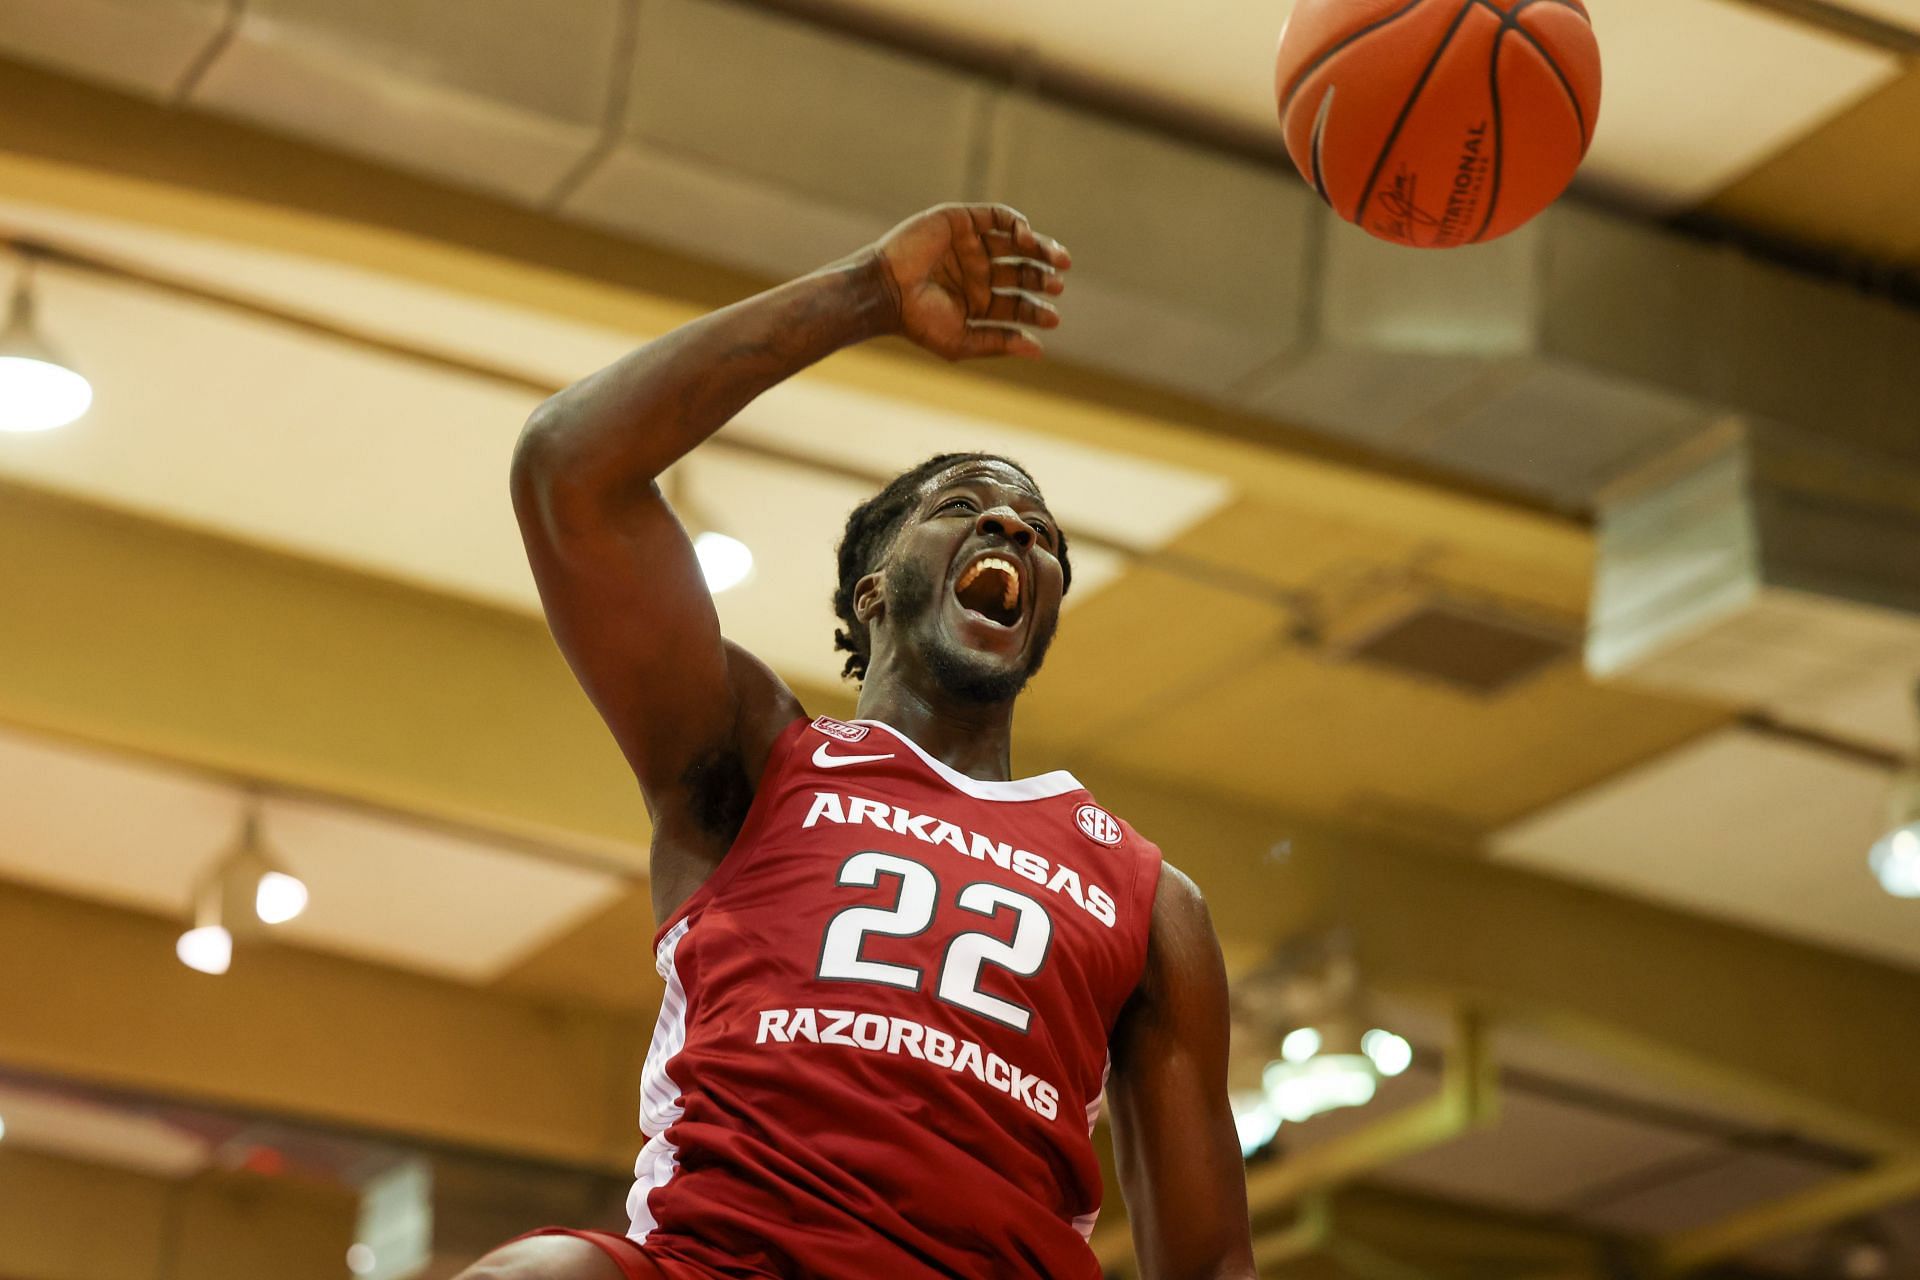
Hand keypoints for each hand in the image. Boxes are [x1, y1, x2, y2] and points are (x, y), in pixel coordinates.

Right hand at [868, 204, 1070, 361]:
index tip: (1052, 319)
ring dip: (1039, 249)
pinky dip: (1016, 223)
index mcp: (979, 301)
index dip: (1036, 310)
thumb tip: (1039, 350)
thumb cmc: (918, 322)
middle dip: (1042, 278)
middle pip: (1022, 271)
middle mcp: (978, 272)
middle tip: (1057, 286)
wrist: (885, 292)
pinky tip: (1026, 238)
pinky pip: (997, 216)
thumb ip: (999, 342)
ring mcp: (970, 245)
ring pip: (1016, 242)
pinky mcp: (961, 221)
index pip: (1017, 303)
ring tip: (1058, 261)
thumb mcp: (962, 340)